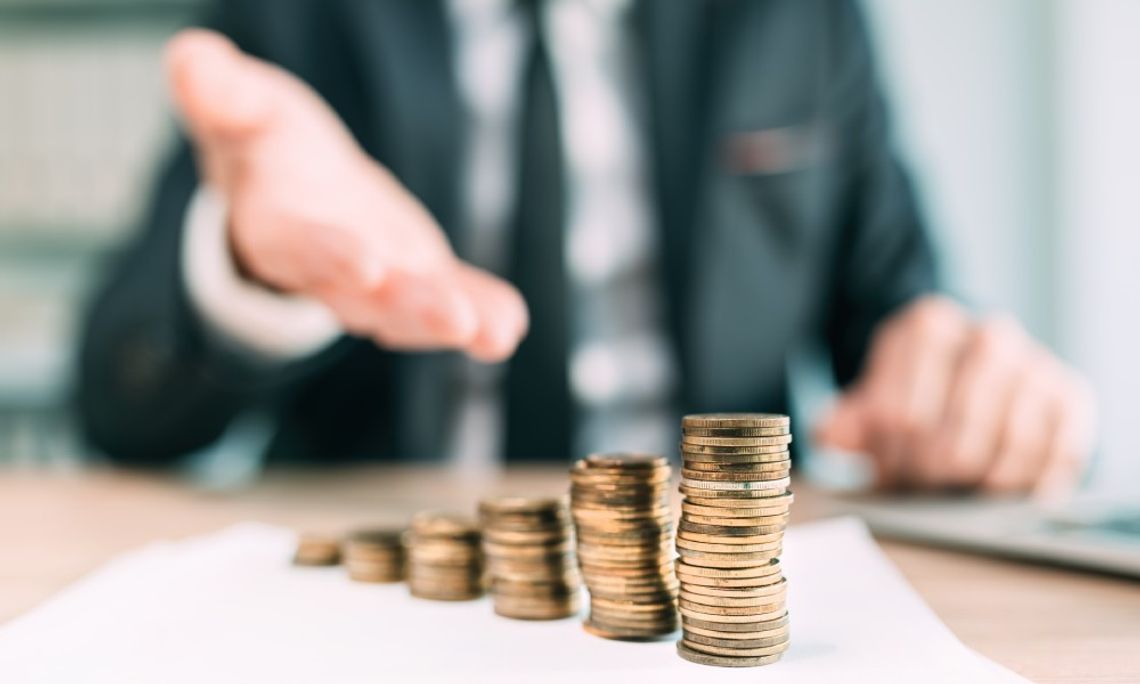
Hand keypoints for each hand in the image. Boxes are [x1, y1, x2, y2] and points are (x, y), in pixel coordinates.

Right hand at [164, 30, 526, 361]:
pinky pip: (451, 296)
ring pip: (411, 309)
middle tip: (453, 320)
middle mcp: (328, 271)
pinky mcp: (419, 277)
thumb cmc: (265, 148)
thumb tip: (189, 57)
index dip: (331, 256)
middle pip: (365, 297)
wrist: (294, 190)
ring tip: (495, 334)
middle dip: (409, 307)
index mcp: (277, 229)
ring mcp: (379, 282)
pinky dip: (482, 311)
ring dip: (451, 321)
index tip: (367, 266)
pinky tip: (510, 325)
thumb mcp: (242, 110)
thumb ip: (221, 92)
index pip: (300, 248)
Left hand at [816, 296, 1096, 495]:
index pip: (899, 415)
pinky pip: (1055, 455)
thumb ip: (845, 422)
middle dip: (932, 472)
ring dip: (978, 481)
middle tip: (921, 481)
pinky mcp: (1071, 395)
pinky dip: (1027, 482)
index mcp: (926, 326)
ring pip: (1007, 447)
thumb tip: (830, 434)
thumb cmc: (916, 398)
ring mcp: (1035, 362)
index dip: (890, 455)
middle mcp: (988, 333)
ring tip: (956, 484)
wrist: (974, 380)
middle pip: (954, 435)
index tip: (886, 465)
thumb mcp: (872, 403)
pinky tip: (1000, 486)